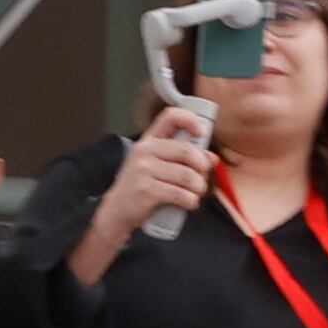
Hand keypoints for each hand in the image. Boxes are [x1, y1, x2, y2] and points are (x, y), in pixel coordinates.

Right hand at [76, 116, 212, 276]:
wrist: (116, 211)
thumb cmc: (141, 186)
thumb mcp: (156, 166)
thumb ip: (181, 158)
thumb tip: (212, 157)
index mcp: (149, 140)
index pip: (170, 116)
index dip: (191, 120)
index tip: (202, 133)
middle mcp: (144, 151)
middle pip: (187, 151)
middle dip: (202, 168)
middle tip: (202, 179)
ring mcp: (143, 170)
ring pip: (188, 176)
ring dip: (199, 188)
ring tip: (196, 193)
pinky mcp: (146, 191)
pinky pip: (181, 194)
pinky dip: (191, 201)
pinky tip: (189, 203)